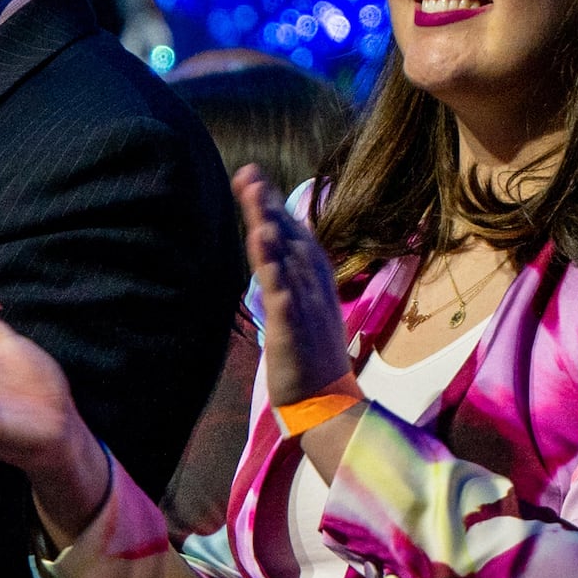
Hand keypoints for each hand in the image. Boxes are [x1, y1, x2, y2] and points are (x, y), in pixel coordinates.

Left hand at [237, 165, 355, 404]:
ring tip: (255, 197)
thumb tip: (280, 250)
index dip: (276, 206)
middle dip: (269, 205)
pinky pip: (283, 297)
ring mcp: (306, 308)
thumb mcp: (306, 308)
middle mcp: (314, 289)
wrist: (329, 403)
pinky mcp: (293, 331)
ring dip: (271, 228)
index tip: (254, 177)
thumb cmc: (313, 356)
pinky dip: (273, 271)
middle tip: (248, 174)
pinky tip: (262, 248)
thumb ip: (293, 278)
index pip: (296, 236)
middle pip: (290, 239)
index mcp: (317, 283)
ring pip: (287, 261)